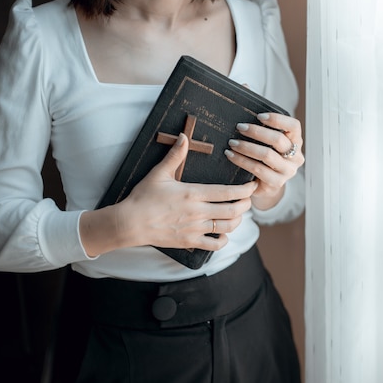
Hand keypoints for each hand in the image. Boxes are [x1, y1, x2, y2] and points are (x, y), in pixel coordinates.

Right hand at [80, 133, 256, 256]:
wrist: (130, 223)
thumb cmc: (144, 197)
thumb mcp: (159, 173)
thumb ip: (175, 155)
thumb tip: (183, 136)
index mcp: (193, 193)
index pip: (228, 192)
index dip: (244, 190)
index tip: (252, 186)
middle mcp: (198, 212)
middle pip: (233, 210)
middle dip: (245, 204)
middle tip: (248, 199)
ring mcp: (195, 229)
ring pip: (227, 227)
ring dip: (238, 220)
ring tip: (239, 214)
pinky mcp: (190, 242)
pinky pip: (214, 245)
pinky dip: (224, 240)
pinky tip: (224, 234)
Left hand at [225, 113, 304, 210]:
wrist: (265, 185)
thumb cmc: (264, 157)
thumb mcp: (268, 142)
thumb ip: (263, 127)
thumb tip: (245, 101)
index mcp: (296, 142)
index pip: (294, 126)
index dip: (277, 119)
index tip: (259, 116)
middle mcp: (296, 157)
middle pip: (278, 140)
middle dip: (256, 132)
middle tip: (240, 127)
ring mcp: (288, 172)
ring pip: (267, 155)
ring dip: (246, 147)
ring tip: (232, 143)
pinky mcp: (276, 183)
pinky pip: (258, 169)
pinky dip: (242, 161)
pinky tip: (231, 155)